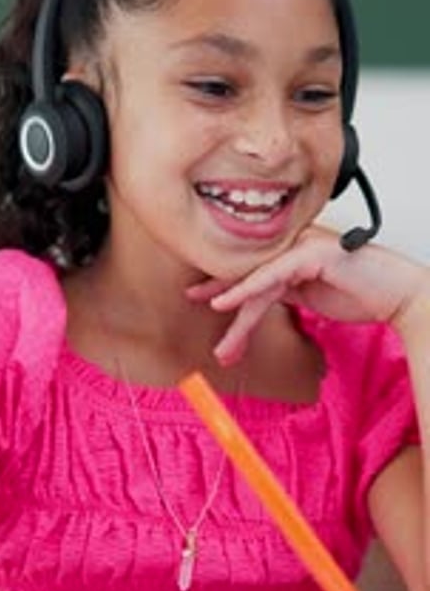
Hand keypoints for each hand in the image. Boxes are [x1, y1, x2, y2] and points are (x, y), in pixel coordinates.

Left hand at [187, 226, 429, 364]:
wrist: (398, 294)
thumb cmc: (363, 292)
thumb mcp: (312, 295)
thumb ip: (285, 291)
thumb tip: (256, 302)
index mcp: (293, 251)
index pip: (252, 267)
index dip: (225, 281)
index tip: (203, 296)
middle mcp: (295, 244)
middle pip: (249, 272)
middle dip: (220, 292)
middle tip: (193, 303)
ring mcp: (303, 246)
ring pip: (257, 281)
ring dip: (237, 316)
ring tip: (224, 347)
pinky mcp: (311, 254)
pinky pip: (271, 275)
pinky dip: (246, 290)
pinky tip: (225, 304)